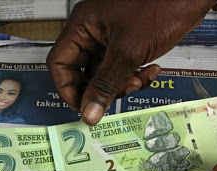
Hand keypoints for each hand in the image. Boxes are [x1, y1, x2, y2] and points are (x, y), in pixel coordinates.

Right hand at [47, 0, 214, 124]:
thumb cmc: (157, 9)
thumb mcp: (127, 53)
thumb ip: (105, 86)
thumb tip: (88, 114)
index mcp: (82, 26)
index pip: (60, 63)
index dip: (68, 89)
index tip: (84, 108)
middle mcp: (93, 32)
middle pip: (83, 72)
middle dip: (101, 89)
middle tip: (117, 95)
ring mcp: (111, 38)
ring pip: (105, 74)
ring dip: (121, 84)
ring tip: (137, 80)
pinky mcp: (129, 44)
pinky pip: (123, 69)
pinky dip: (136, 76)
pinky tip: (152, 71)